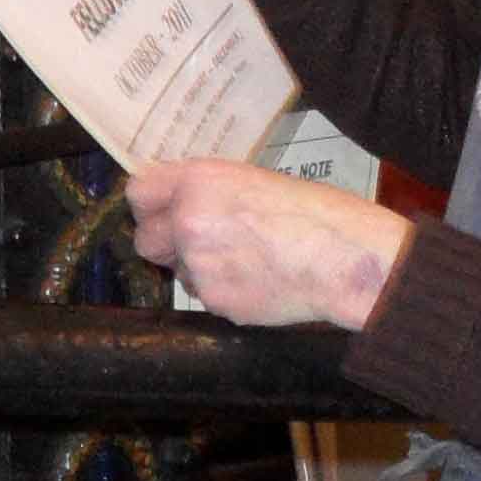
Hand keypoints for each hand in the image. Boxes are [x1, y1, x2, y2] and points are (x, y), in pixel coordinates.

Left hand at [126, 157, 409, 333]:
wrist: (342, 259)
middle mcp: (188, 221)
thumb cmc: (316, 213)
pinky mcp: (215, 301)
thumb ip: (209, 190)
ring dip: (198, 268)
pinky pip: (205, 296)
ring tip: (245, 259)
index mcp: (198, 181)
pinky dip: (224, 291)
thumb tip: (182, 201)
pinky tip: (257, 279)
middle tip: (196, 241)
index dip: (151, 205)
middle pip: (145, 239)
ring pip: (178, 272)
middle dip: (166, 242)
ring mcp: (198, 265)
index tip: (160, 211)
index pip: (139, 193)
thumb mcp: (255, 179)